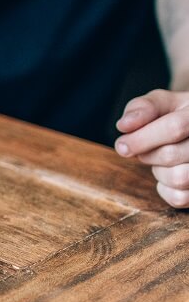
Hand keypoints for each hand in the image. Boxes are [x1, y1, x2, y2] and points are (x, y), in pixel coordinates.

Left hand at [115, 89, 188, 207]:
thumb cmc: (174, 116)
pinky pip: (179, 198)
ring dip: (159, 171)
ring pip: (179, 178)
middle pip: (171, 154)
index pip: (174, 127)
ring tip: (161, 160)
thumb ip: (142, 109)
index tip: (121, 145)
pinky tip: (169, 173)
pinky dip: (165, 189)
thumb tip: (124, 126)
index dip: (142, 138)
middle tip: (144, 150)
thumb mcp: (161, 103)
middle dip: (147, 154)